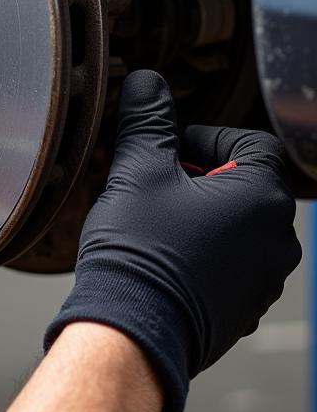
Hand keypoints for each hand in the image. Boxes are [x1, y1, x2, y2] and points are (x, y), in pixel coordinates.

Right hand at [45, 69, 299, 411]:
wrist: (133, 328)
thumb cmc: (139, 249)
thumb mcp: (137, 170)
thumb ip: (148, 121)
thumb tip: (147, 83)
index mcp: (262, 196)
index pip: (250, 142)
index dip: (205, 138)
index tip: (169, 150)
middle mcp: (278, 239)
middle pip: (246, 184)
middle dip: (201, 177)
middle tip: (155, 185)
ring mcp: (266, 279)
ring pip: (239, 226)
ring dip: (203, 216)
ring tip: (155, 223)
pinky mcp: (245, 309)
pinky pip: (232, 264)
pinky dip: (204, 253)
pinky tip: (163, 258)